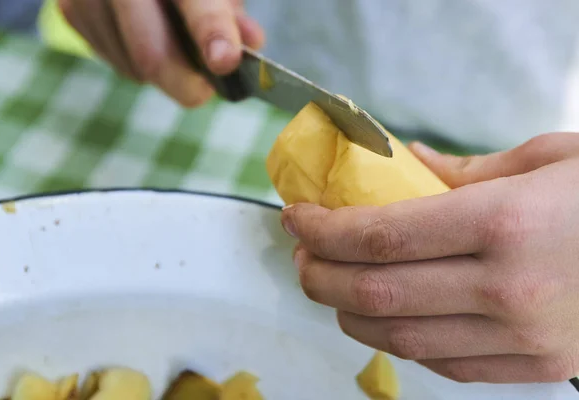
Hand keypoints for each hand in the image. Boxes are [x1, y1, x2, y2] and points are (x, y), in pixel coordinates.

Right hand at [59, 0, 264, 106]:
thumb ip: (231, 13)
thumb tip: (251, 43)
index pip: (195, 4)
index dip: (211, 33)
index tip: (224, 61)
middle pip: (151, 55)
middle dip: (185, 83)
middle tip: (204, 90)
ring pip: (134, 68)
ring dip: (163, 72)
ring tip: (170, 40)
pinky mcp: (70, 12)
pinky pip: (116, 62)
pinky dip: (138, 63)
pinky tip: (143, 34)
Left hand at [281, 132, 578, 383]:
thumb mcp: (546, 158)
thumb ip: (465, 169)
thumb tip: (404, 161)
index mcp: (504, 223)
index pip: (381, 236)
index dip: (324, 230)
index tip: (297, 218)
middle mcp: (507, 288)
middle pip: (377, 292)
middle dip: (320, 275)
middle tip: (301, 255)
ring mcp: (523, 338)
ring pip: (400, 339)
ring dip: (349, 312)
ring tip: (330, 284)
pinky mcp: (538, 367)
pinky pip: (444, 365)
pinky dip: (400, 341)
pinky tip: (386, 315)